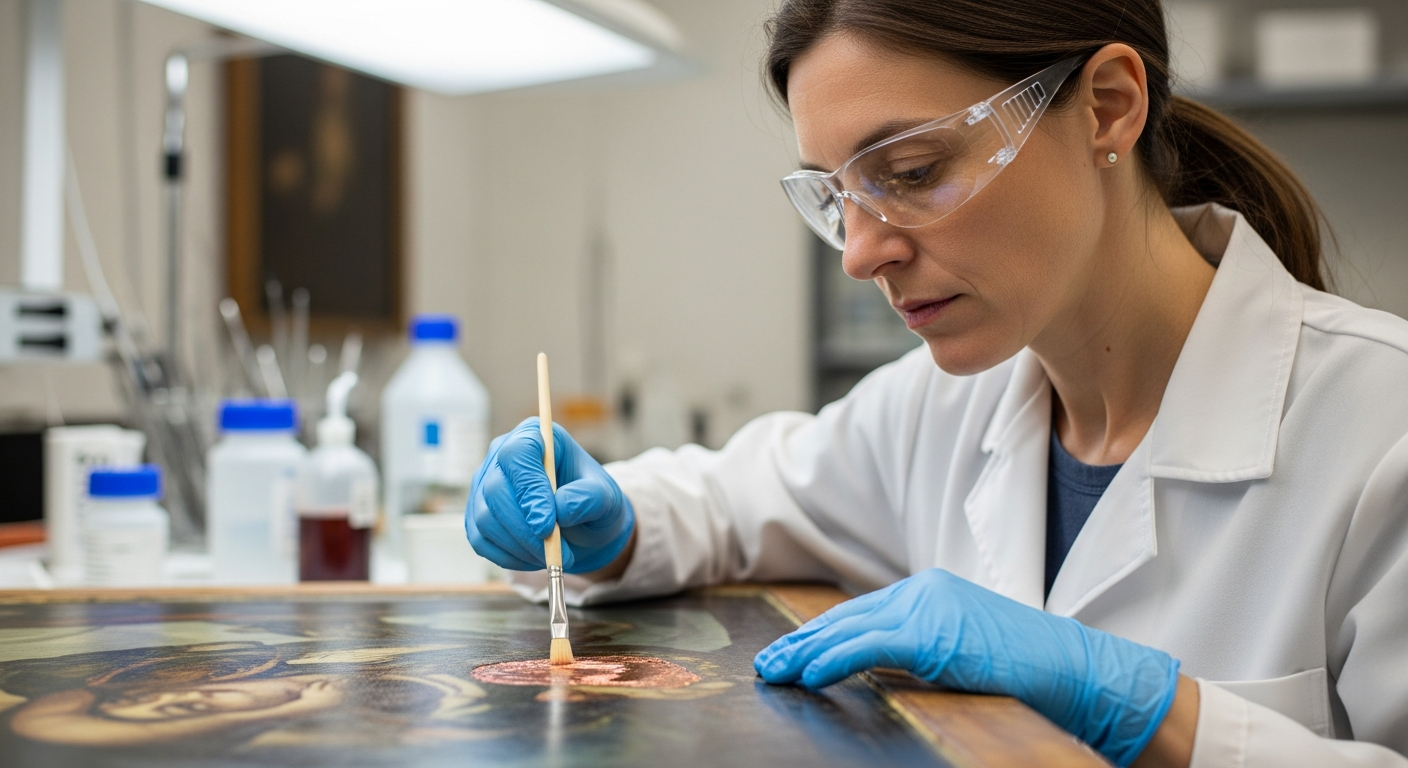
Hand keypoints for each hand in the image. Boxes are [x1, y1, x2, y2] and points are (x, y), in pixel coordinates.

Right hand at [466, 418, 634, 573]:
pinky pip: (480, 540)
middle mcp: (501, 454)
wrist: (583, 526)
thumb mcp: (605, 498)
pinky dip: (507, 556)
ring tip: (551, 555)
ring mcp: (484, 484)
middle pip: (495, 489)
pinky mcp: (477, 514)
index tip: (547, 526)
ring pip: (485, 518)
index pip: (518, 454)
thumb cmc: (592, 502)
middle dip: (524, 528)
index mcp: (534, 436)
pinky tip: (533, 558)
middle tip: (554, 552)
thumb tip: (561, 510)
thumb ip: (588, 498)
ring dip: (518, 546)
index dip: (529, 490)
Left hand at [754, 569, 1179, 766]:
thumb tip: (875, 669)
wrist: (1076, 668)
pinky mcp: (933, 636)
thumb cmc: (1029, 666)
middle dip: (801, 642)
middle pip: (845, 617)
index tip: (791, 652)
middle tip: (766, 663)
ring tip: (774, 672)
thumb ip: (919, 651)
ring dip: (804, 654)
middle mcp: (923, 591)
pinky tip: (809, 675)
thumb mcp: (963, 651)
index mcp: (929, 592)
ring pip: (848, 630)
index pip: (859, 612)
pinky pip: (867, 648)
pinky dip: (832, 661)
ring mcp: (928, 609)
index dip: (820, 633)